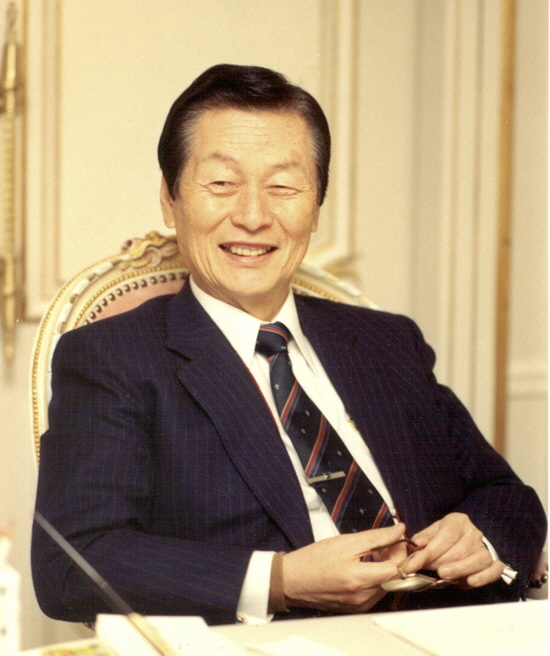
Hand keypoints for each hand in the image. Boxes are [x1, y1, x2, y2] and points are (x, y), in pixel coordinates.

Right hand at [282, 522, 406, 612]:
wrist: (292, 580)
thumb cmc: (314, 559)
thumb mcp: (345, 541)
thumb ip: (376, 537)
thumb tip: (399, 530)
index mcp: (360, 579)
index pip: (399, 569)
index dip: (404, 553)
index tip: (399, 539)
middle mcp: (363, 597)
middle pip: (396, 578)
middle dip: (396, 558)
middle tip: (387, 542)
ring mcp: (360, 605)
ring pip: (388, 585)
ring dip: (387, 567)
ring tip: (375, 552)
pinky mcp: (357, 608)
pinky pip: (377, 592)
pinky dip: (377, 577)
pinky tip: (367, 565)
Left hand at [403, 512, 503, 588]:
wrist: (462, 543)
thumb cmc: (443, 538)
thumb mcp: (430, 534)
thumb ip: (422, 539)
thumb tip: (415, 544)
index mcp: (458, 521)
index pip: (446, 536)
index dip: (430, 551)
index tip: (414, 564)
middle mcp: (474, 532)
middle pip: (461, 549)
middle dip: (441, 561)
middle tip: (428, 569)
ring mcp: (484, 547)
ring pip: (478, 559)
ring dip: (460, 569)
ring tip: (443, 575)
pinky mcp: (493, 562)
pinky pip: (494, 570)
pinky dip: (484, 577)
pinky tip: (470, 582)